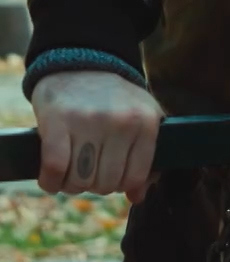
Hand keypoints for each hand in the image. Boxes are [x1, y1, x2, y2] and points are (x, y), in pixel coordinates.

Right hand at [31, 71, 163, 201]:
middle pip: (106, 183)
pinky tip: (52, 179)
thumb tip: (138, 196)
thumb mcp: (144, 117)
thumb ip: (147, 156)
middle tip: (90, 172)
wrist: (84, 64)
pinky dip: (50, 182)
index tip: (113, 179)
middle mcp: (120, 122)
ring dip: (72, 185)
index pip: (134, 177)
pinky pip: (54, 168)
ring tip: (72, 173)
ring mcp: (88, 122)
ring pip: (79, 180)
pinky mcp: (57, 121)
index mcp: (146, 123)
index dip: (121, 186)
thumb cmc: (117, 99)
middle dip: (96, 185)